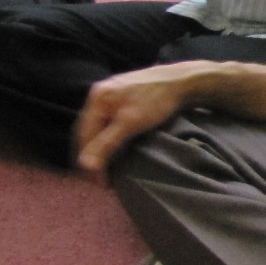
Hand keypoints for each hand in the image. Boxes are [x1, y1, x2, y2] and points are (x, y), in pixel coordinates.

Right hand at [74, 61, 209, 179]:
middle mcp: (98, 95)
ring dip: (98, 150)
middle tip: (101, 181)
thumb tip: (85, 166)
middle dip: (91, 157)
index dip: (89, 162)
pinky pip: (106, 123)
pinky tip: (113, 150)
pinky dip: (107, 139)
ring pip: (96, 128)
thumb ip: (106, 143)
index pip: (84, 136)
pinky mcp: (121, 99)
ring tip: (106, 170)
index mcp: (97, 98)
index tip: (100, 183)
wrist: (182, 81)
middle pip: (87, 132)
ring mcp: (109, 95)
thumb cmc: (157, 100)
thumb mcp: (131, 123)